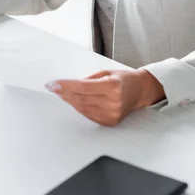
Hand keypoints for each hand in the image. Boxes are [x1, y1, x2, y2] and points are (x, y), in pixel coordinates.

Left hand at [46, 69, 164, 126]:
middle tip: (54, 88)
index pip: (82, 87)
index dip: (66, 86)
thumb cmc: (124, 79)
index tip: (54, 84)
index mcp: (112, 86)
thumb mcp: (107, 72)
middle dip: (65, 93)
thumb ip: (89, 79)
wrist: (140, 91)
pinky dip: (80, 108)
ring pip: (83, 109)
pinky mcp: (110, 122)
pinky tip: (75, 101)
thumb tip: (70, 85)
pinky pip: (89, 115)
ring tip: (62, 94)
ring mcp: (112, 114)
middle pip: (80, 99)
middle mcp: (113, 101)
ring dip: (70, 101)